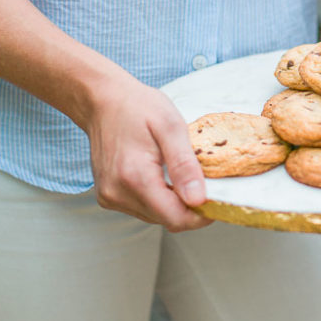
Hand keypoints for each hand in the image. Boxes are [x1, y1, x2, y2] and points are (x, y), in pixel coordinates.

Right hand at [83, 77, 212, 230]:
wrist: (102, 100)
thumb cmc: (137, 107)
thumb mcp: (170, 127)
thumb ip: (185, 165)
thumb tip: (198, 199)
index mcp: (134, 177)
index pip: (176, 218)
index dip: (202, 215)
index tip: (217, 198)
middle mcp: (117, 193)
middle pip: (167, 220)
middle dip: (189, 207)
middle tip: (202, 180)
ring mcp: (109, 196)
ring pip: (155, 216)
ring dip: (173, 202)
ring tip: (178, 173)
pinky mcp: (107, 196)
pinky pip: (142, 208)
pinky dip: (158, 197)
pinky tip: (160, 175)